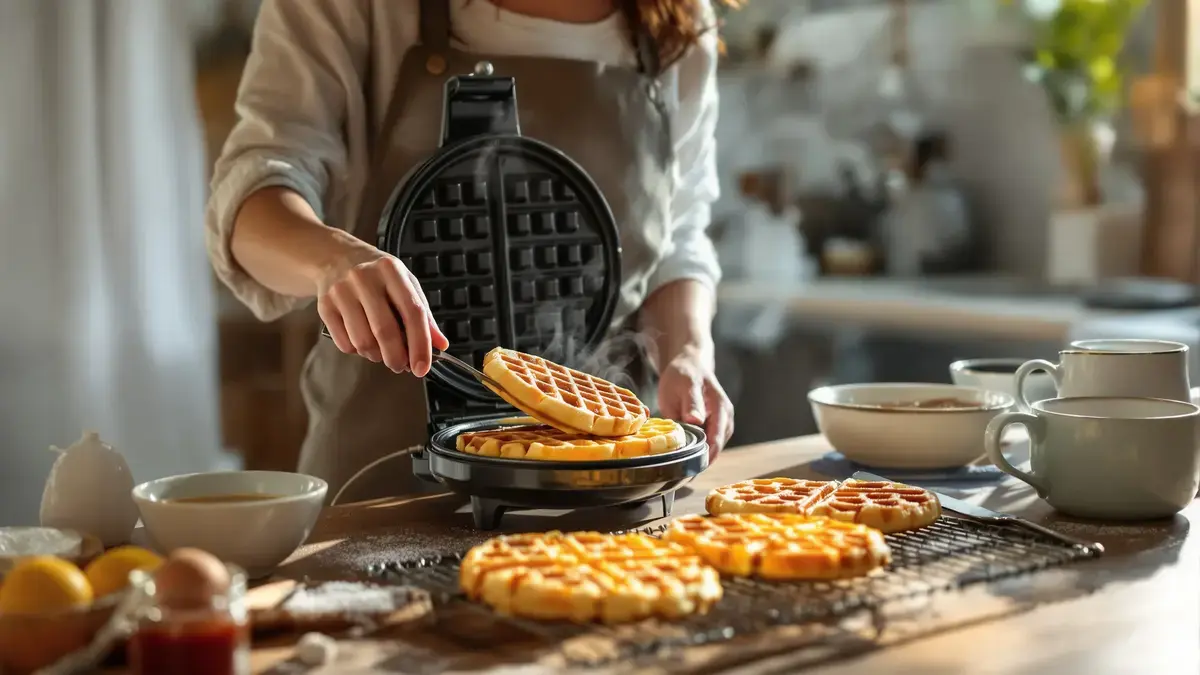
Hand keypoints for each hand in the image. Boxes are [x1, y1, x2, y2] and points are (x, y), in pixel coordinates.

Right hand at [316, 249, 448, 375]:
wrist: (335, 257)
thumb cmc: (377, 275)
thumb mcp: (405, 284)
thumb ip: (424, 315)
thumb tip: (441, 345)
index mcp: (391, 270)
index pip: (412, 312)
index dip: (420, 344)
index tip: (423, 367)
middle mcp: (364, 278)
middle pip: (384, 331)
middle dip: (396, 358)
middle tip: (402, 367)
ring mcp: (341, 291)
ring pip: (363, 341)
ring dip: (376, 356)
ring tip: (381, 352)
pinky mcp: (324, 306)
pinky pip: (344, 343)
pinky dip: (357, 351)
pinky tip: (362, 341)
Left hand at [657, 348, 733, 461]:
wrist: (689, 365)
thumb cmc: (684, 374)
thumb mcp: (685, 384)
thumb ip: (691, 402)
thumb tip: (696, 421)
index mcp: (720, 406)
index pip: (716, 437)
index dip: (706, 455)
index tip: (691, 469)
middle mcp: (726, 415)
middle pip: (718, 445)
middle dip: (704, 460)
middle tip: (686, 474)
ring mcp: (723, 420)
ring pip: (716, 445)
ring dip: (704, 456)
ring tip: (687, 469)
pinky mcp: (716, 424)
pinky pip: (711, 441)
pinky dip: (702, 449)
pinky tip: (690, 456)